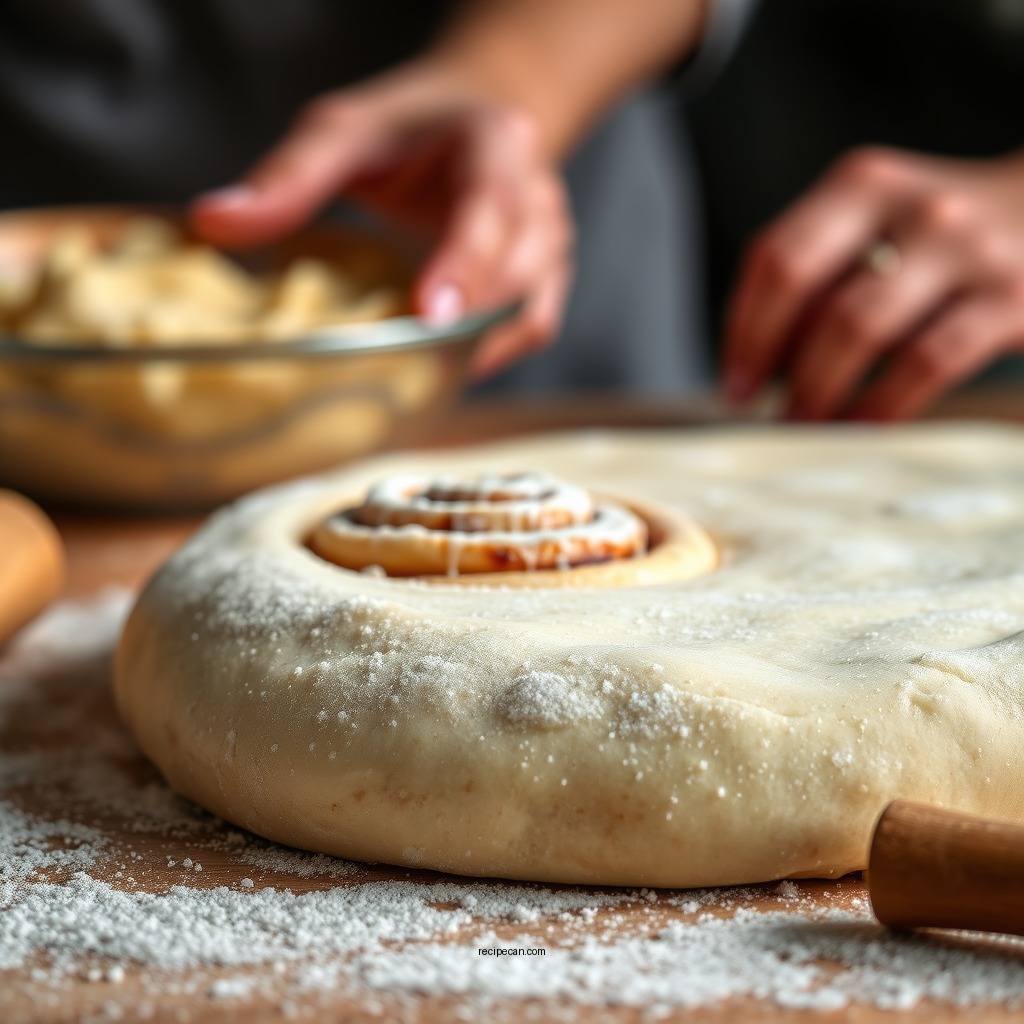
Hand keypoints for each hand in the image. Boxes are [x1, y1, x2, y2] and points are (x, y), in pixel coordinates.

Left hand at [190, 64, 572, 379]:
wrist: (472, 121)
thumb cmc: (407, 131)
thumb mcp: (342, 131)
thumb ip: (287, 176)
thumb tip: (212, 222)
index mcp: (496, 146)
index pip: (490, 209)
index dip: (464, 265)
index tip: (429, 313)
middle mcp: (536, 198)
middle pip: (516, 273)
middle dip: (462, 323)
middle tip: (396, 366)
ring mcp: (549, 243)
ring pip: (528, 311)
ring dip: (473, 347)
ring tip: (412, 374)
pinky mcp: (544, 280)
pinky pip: (530, 330)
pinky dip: (488, 355)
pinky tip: (438, 368)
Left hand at [723, 147, 1023, 420]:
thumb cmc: (939, 242)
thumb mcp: (876, 226)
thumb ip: (816, 274)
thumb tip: (751, 361)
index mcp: (862, 184)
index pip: (774, 257)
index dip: (743, 329)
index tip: (734, 383)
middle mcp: (912, 207)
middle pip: (806, 288)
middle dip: (770, 360)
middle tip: (758, 411)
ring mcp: (965, 249)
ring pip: (858, 327)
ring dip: (817, 388)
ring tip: (803, 425)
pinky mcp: (1009, 299)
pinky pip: (924, 364)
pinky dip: (880, 405)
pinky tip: (860, 427)